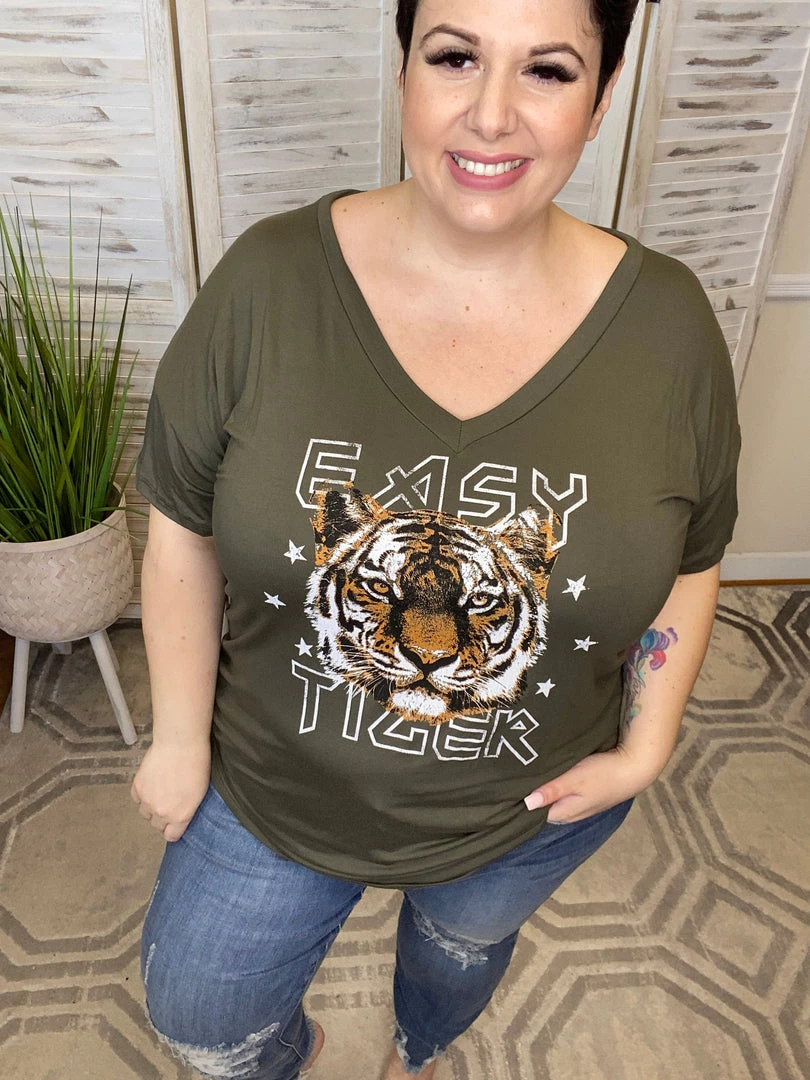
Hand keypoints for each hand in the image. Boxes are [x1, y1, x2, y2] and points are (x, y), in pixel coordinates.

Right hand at [130, 739, 210, 841]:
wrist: (180, 744)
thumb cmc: (196, 765)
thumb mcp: (199, 793)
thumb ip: (186, 810)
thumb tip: (179, 816)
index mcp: (180, 816)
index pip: (171, 836)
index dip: (172, 829)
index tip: (174, 823)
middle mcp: (162, 812)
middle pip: (157, 825)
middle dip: (162, 817)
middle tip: (169, 802)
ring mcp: (147, 800)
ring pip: (145, 813)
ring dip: (151, 806)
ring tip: (160, 791)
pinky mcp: (137, 787)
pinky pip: (136, 799)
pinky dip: (142, 794)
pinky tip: (152, 783)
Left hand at [523, 746, 657, 823]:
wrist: (635, 769)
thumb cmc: (604, 773)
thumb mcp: (575, 779)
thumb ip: (552, 791)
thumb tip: (527, 804)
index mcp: (565, 812)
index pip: (536, 814)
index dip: (523, 802)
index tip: (509, 789)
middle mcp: (572, 813)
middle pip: (545, 807)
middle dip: (533, 795)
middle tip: (516, 777)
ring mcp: (582, 805)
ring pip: (557, 799)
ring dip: (547, 789)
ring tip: (531, 774)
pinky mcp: (589, 795)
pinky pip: (567, 794)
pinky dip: (560, 786)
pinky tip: (555, 774)